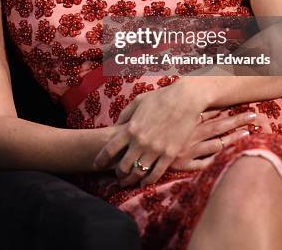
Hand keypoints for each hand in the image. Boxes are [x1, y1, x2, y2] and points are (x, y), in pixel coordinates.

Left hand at [93, 82, 257, 187]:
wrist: (185, 100)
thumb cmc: (161, 98)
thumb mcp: (138, 102)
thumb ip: (125, 115)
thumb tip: (116, 127)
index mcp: (131, 128)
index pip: (110, 149)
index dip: (101, 160)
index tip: (97, 165)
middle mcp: (140, 142)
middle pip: (123, 165)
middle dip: (118, 173)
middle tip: (117, 176)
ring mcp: (155, 150)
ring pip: (138, 173)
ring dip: (131, 180)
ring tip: (128, 182)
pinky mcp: (169, 155)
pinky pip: (156, 173)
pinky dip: (148, 181)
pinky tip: (144, 183)